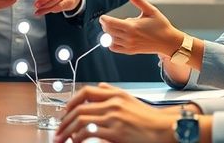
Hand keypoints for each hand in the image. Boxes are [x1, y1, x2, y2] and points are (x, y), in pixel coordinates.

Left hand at [53, 83, 175, 142]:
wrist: (165, 129)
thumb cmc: (149, 118)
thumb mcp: (130, 99)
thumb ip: (113, 92)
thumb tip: (99, 87)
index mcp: (115, 94)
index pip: (86, 91)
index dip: (71, 101)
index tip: (65, 112)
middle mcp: (113, 103)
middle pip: (79, 108)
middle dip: (64, 120)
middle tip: (58, 130)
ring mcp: (114, 117)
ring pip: (80, 120)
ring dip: (67, 130)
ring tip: (62, 139)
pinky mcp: (115, 132)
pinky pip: (89, 132)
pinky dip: (78, 137)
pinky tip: (77, 142)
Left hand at [99, 0, 183, 55]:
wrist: (168, 42)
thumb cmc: (161, 25)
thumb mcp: (151, 10)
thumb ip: (138, 0)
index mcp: (132, 26)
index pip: (111, 23)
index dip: (104, 20)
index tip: (103, 17)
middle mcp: (129, 37)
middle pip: (108, 31)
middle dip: (105, 25)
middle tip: (107, 21)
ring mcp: (129, 45)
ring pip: (110, 40)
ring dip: (108, 33)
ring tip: (114, 27)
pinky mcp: (130, 51)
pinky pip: (114, 48)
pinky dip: (111, 43)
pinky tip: (116, 37)